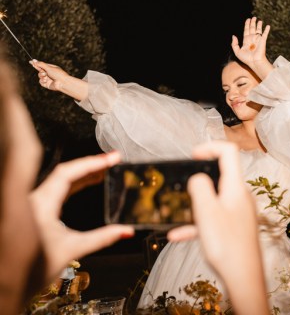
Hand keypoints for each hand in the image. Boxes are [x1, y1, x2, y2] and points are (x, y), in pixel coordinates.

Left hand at [29, 151, 134, 283]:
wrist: (9, 283)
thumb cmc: (31, 269)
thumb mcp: (73, 250)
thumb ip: (102, 238)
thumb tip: (125, 231)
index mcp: (41, 205)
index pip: (68, 174)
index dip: (91, 163)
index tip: (111, 159)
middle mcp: (35, 200)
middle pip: (66, 173)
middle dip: (91, 165)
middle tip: (113, 160)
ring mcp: (35, 204)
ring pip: (61, 180)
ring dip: (84, 173)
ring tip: (105, 169)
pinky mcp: (37, 210)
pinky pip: (57, 188)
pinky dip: (75, 183)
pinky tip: (87, 183)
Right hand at [30, 59, 88, 100]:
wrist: (63, 83)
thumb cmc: (58, 74)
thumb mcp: (49, 68)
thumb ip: (41, 64)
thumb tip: (34, 60)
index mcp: (51, 68)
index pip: (42, 65)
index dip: (36, 64)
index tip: (30, 61)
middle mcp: (49, 73)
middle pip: (40, 71)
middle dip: (40, 71)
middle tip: (44, 72)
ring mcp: (48, 79)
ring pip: (40, 76)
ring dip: (41, 76)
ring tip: (45, 77)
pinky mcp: (47, 84)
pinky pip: (41, 82)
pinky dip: (42, 81)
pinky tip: (46, 81)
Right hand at [168, 141, 267, 314]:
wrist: (244, 278)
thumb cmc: (227, 245)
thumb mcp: (206, 212)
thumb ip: (200, 187)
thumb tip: (197, 176)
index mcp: (236, 187)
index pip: (229, 152)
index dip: (210, 147)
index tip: (192, 154)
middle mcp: (240, 197)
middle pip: (220, 176)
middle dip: (198, 178)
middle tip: (181, 185)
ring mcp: (239, 213)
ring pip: (214, 200)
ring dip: (195, 205)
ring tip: (177, 212)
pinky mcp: (235, 229)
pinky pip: (213, 220)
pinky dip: (196, 224)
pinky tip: (177, 235)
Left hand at [231, 17, 272, 78]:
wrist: (254, 62)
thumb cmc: (246, 59)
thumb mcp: (237, 52)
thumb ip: (234, 44)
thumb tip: (233, 36)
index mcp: (246, 41)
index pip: (246, 30)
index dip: (247, 25)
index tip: (248, 19)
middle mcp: (252, 39)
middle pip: (252, 28)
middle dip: (252, 23)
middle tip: (253, 17)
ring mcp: (258, 39)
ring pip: (258, 30)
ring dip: (259, 25)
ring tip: (259, 20)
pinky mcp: (263, 40)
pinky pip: (265, 34)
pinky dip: (267, 30)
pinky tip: (268, 26)